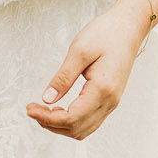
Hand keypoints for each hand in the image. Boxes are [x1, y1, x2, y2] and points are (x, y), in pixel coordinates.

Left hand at [26, 0, 152, 140]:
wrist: (128, 28)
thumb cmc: (106, 34)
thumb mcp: (79, 51)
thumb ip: (63, 78)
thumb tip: (47, 99)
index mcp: (103, 89)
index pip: (72, 118)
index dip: (47, 118)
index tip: (29, 108)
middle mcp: (110, 101)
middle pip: (76, 129)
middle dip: (50, 123)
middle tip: (32, 108)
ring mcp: (111, 103)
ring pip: (83, 129)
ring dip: (60, 125)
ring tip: (43, 110)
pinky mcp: (109, 100)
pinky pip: (89, 121)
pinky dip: (71, 121)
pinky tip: (58, 109)